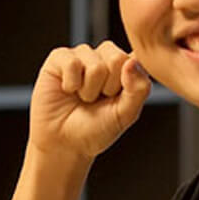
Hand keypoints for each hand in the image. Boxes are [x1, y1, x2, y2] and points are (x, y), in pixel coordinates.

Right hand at [29, 41, 151, 160]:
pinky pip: (72, 63)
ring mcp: (82, 55)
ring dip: (88, 90)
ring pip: (95, 65)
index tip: (116, 102)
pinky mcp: (59, 57)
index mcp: (124, 67)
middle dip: (108, 88)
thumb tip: (132, 61)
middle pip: (117, 59)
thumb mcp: (125, 115)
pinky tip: (67, 90)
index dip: (128, 85)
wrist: (64, 144)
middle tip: (97, 101)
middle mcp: (104, 57)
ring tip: (82, 98)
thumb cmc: (95, 129)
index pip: (136, 60)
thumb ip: (139, 89)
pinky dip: (71, 84)